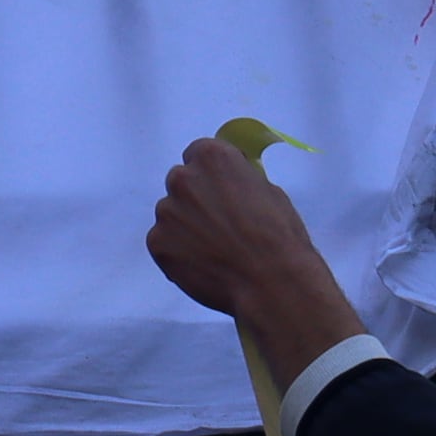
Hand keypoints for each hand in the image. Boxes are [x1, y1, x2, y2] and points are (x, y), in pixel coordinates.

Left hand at [147, 136, 367, 373]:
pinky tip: (203, 266)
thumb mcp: (268, 191)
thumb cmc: (278, 235)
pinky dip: (179, 253)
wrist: (270, 282)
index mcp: (211, 158)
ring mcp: (166, 211)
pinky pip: (164, 243)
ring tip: (214, 251)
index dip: (211, 175)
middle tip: (218, 225)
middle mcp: (182, 178)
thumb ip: (239, 182)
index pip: (198, 154)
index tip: (222, 191)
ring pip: (172, 215)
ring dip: (186, 227)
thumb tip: (229, 188)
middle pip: (182, 183)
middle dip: (196, 199)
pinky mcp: (157, 242)